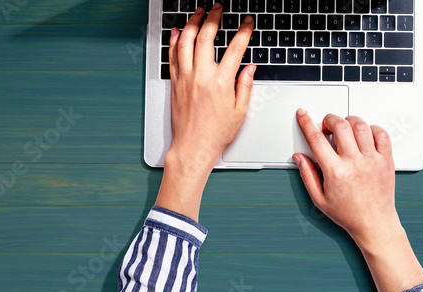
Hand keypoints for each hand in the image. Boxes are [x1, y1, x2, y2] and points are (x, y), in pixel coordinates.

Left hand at [167, 3, 255, 169]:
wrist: (193, 147)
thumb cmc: (215, 133)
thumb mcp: (240, 111)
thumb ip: (245, 85)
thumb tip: (249, 68)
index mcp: (221, 82)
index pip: (235, 48)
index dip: (243, 32)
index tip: (247, 23)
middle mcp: (201, 76)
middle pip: (206, 37)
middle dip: (213, 18)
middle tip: (218, 9)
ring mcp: (185, 78)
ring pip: (186, 42)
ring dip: (193, 23)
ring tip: (199, 12)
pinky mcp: (175, 82)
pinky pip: (172, 55)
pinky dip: (175, 40)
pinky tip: (179, 31)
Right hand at [294, 109, 422, 291]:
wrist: (374, 223)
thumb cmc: (349, 214)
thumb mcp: (319, 199)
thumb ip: (308, 175)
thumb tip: (300, 157)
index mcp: (336, 172)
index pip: (316, 139)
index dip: (307, 123)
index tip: (303, 115)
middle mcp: (355, 163)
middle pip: (340, 125)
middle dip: (329, 120)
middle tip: (327, 127)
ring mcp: (372, 160)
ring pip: (360, 125)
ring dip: (349, 122)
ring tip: (346, 131)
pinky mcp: (386, 160)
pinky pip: (381, 134)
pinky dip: (372, 129)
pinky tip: (365, 136)